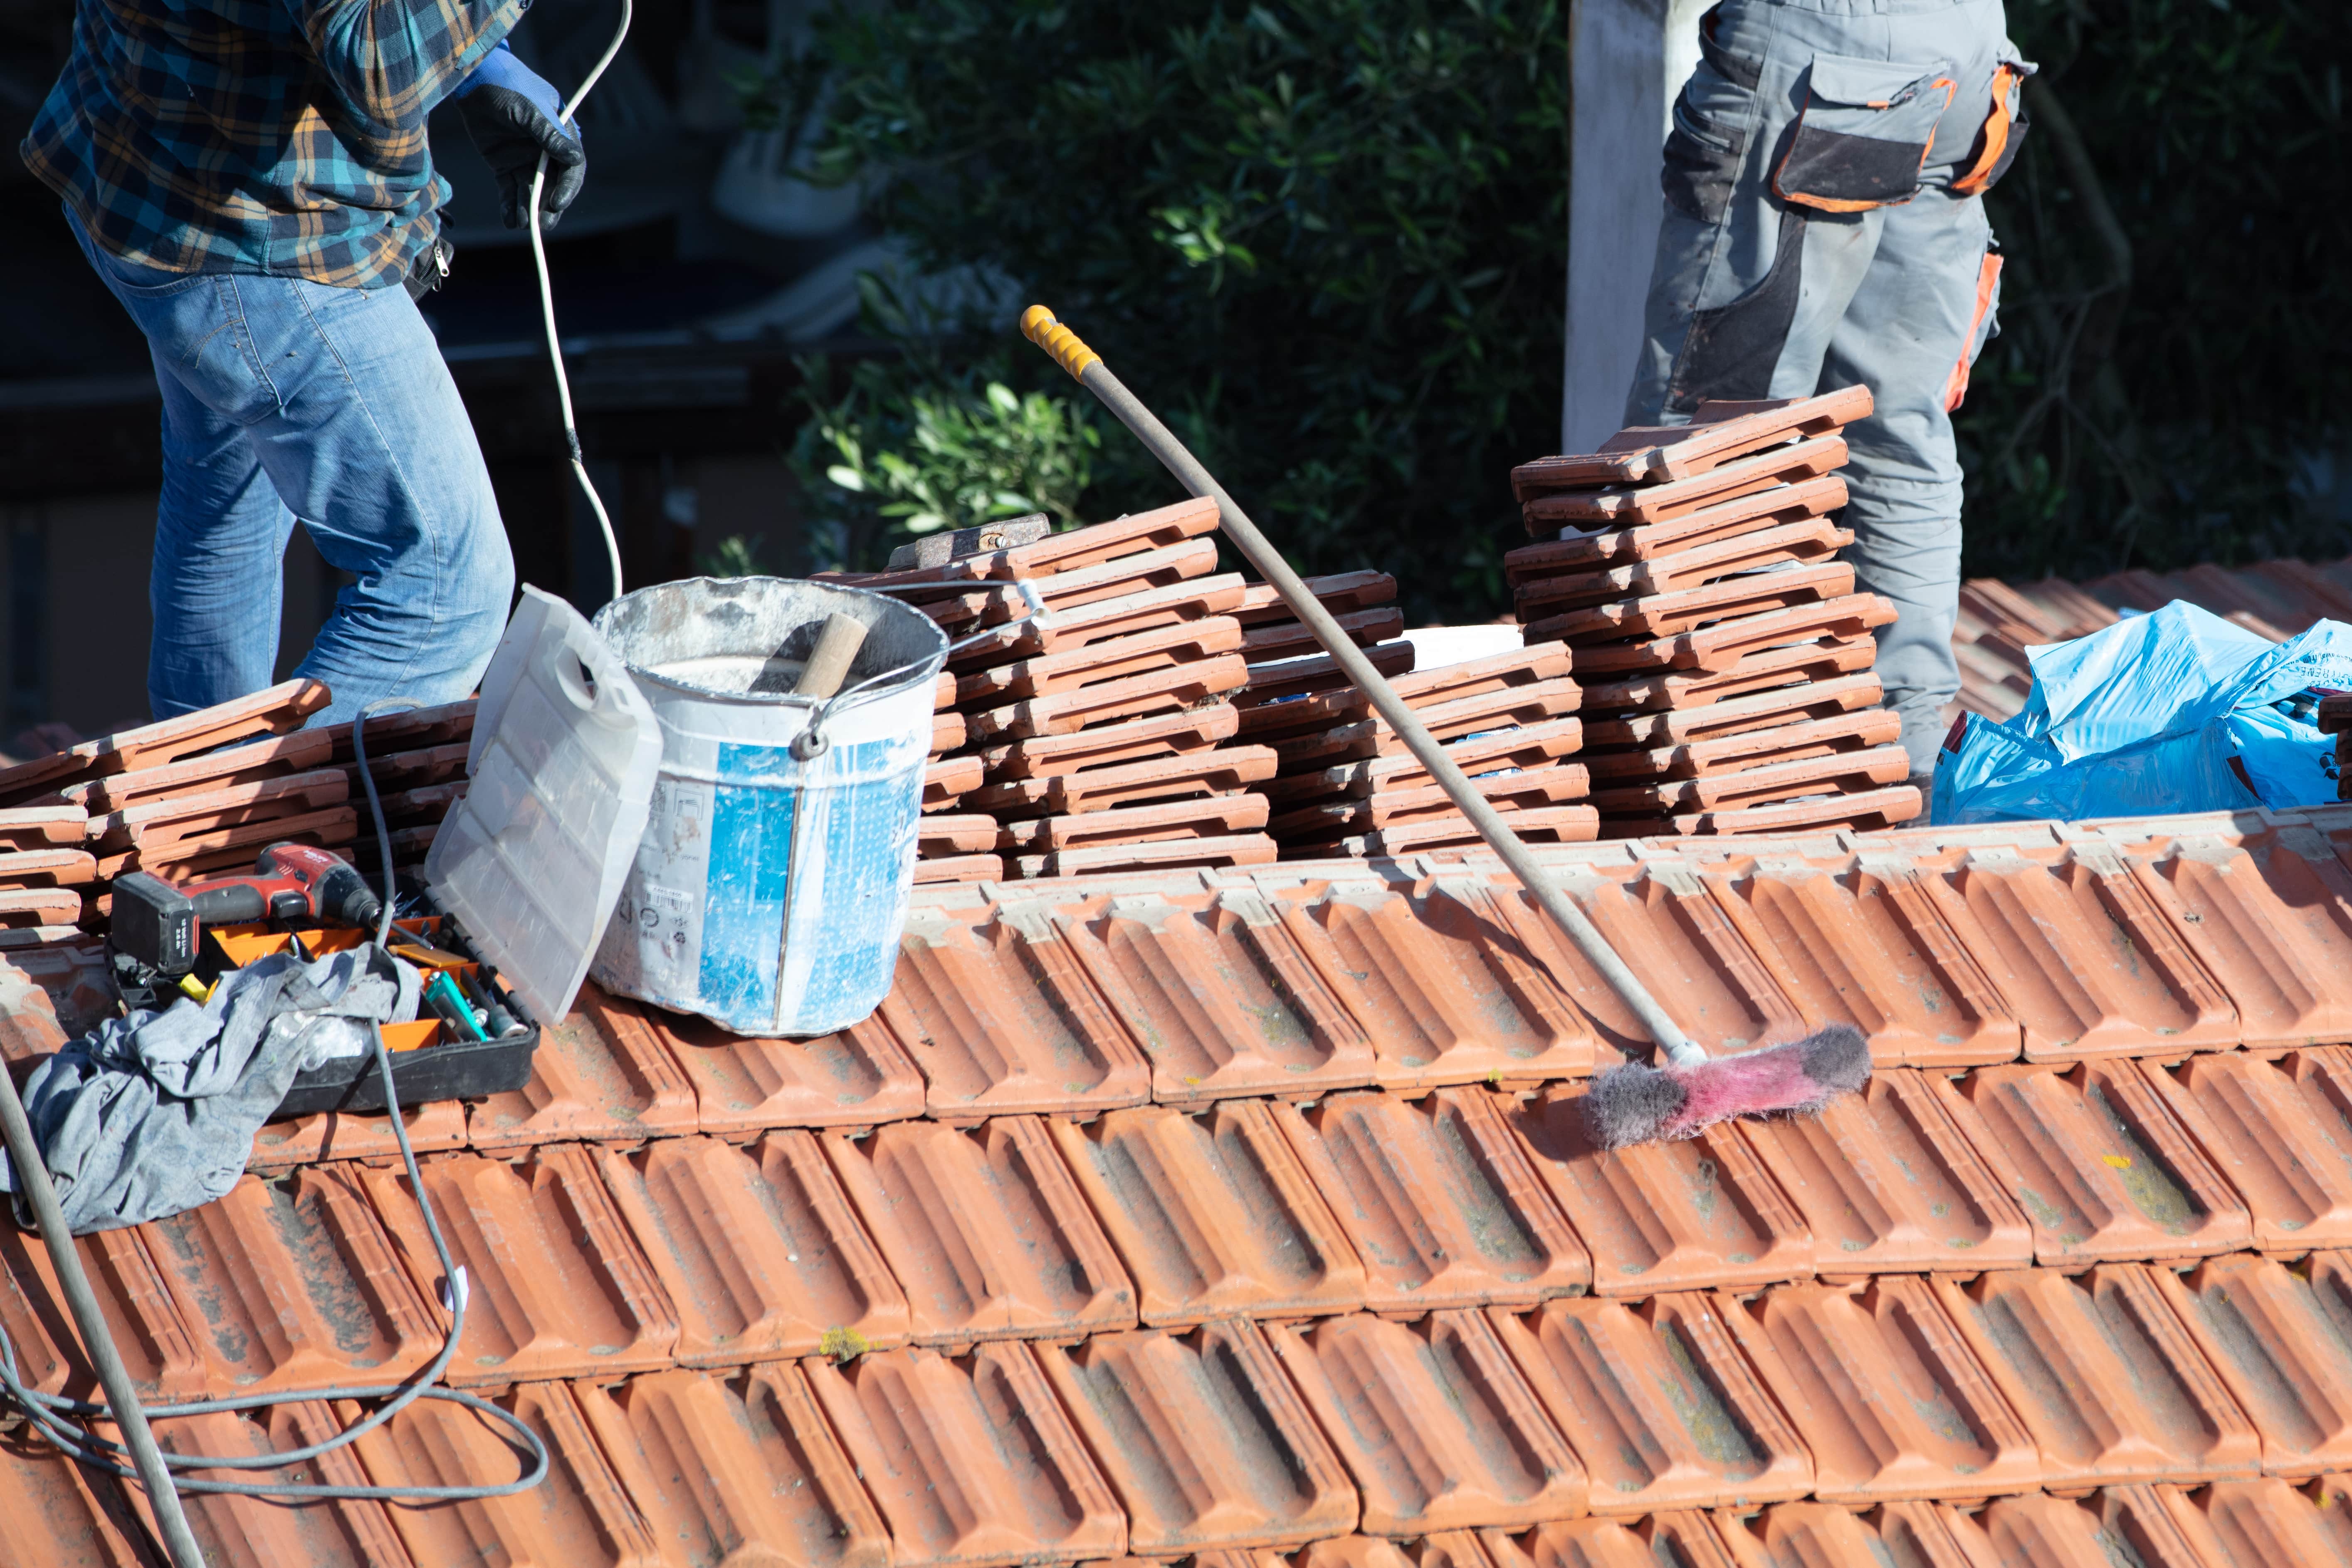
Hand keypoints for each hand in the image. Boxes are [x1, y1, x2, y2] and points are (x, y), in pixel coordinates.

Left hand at [455, 41, 586, 229]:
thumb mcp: (530, 110)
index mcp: (561, 136)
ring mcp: (525, 159)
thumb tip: (576, 159)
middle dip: (547, 205)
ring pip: (531, 191)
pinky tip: (509, 220)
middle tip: (541, 224)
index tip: (556, 203)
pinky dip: (510, 206)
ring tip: (522, 225)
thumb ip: (550, 135)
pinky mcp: (504, 165)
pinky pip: (509, 190)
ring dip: (528, 209)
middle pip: (553, 185)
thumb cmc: (507, 86)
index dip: (567, 188)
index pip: (571, 167)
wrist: (473, 79)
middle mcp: (546, 151)